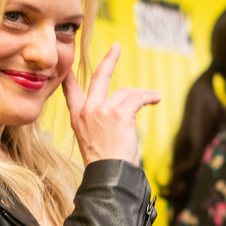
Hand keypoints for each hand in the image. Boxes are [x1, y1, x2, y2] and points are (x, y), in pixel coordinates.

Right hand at [62, 43, 160, 165]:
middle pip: (99, 77)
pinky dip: (148, 97)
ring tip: (153, 98)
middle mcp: (86, 111)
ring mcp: (101, 110)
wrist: (109, 177)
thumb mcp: (94, 140)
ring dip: (142, 95)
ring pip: (126, 92)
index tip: (70, 63)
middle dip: (109, 60)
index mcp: (77, 118)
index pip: (70, 90)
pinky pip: (137, 98)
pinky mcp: (118, 113)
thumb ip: (99, 121)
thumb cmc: (106, 164)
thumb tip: (120, 109)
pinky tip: (155, 99)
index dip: (70, 75)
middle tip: (116, 48)